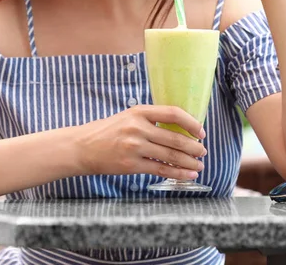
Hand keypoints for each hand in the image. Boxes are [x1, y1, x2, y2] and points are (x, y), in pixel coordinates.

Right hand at [75, 105, 207, 179]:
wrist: (82, 147)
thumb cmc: (105, 132)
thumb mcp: (127, 117)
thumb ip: (149, 120)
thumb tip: (178, 128)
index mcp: (138, 111)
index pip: (173, 113)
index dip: (191, 123)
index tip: (200, 132)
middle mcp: (138, 127)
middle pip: (174, 137)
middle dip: (193, 147)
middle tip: (203, 152)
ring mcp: (134, 146)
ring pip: (170, 155)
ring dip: (189, 162)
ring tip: (200, 165)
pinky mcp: (131, 164)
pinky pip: (160, 169)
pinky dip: (177, 173)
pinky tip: (187, 174)